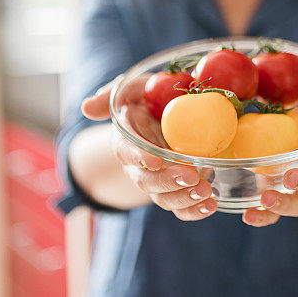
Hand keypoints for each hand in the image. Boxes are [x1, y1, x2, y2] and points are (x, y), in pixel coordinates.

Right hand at [82, 76, 217, 219]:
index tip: (154, 160)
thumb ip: (112, 93)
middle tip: (191, 175)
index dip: (137, 157)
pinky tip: (210, 205)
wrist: (172, 112)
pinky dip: (195, 211)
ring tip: (206, 191)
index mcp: (126, 139)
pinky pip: (181, 207)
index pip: (124, 151)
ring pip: (163, 198)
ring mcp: (158, 179)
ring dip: (183, 198)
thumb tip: (87, 108)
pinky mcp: (177, 189)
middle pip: (145, 181)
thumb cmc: (152, 97)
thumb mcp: (135, 87)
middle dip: (167, 181)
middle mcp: (139, 165)